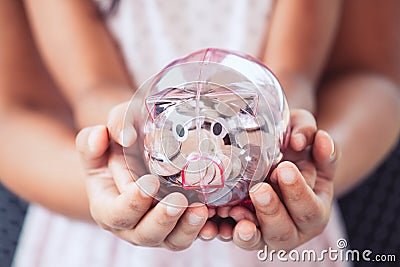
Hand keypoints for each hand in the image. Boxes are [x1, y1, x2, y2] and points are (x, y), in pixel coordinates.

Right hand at [75, 102, 209, 250]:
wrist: (135, 156)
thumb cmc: (116, 148)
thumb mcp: (101, 140)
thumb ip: (93, 139)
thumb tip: (101, 136)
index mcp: (107, 207)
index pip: (115, 214)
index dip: (132, 203)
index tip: (149, 183)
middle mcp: (130, 225)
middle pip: (144, 234)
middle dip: (162, 220)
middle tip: (178, 200)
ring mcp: (156, 229)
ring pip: (170, 240)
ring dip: (186, 228)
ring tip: (201, 210)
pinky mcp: (176, 227)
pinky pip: (189, 235)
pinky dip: (201, 228)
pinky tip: (213, 215)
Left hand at [216, 109, 338, 250]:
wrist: (274, 154)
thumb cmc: (293, 145)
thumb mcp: (304, 133)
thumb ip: (307, 133)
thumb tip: (300, 140)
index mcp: (315, 208)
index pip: (310, 208)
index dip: (298, 192)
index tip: (284, 169)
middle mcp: (295, 228)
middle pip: (284, 231)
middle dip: (271, 210)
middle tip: (259, 189)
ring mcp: (268, 233)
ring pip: (259, 239)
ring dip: (247, 227)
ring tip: (234, 209)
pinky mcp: (246, 232)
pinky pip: (237, 237)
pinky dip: (227, 231)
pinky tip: (219, 220)